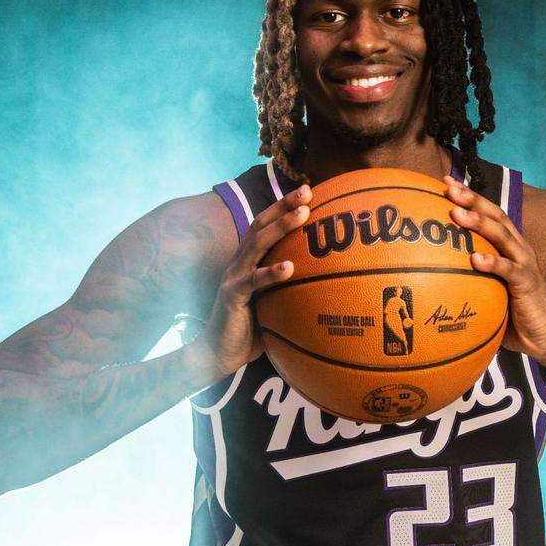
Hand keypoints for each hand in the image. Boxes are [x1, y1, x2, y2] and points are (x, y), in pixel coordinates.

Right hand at [197, 184, 311, 378]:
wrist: (217, 354)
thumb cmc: (251, 329)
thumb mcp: (274, 303)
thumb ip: (292, 288)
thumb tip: (328, 282)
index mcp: (248, 260)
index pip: (265, 225)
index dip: (283, 206)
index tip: (308, 191)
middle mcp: (239, 262)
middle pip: (261, 224)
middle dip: (283, 205)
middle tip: (307, 191)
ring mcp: (233, 276)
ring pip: (257, 244)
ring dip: (280, 227)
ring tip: (302, 214)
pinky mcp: (231, 295)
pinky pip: (253, 282)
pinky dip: (271, 273)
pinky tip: (290, 267)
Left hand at [443, 176, 545, 362]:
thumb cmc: (513, 316)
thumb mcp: (487, 292)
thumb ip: (467, 280)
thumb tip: (429, 278)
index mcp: (509, 247)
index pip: (489, 214)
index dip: (470, 197)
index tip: (446, 182)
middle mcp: (519, 249)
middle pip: (495, 216)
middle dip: (472, 200)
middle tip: (449, 188)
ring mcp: (525, 264)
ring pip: (502, 235)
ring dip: (479, 223)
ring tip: (456, 214)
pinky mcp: (528, 283)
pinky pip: (509, 270)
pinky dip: (493, 262)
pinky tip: (475, 258)